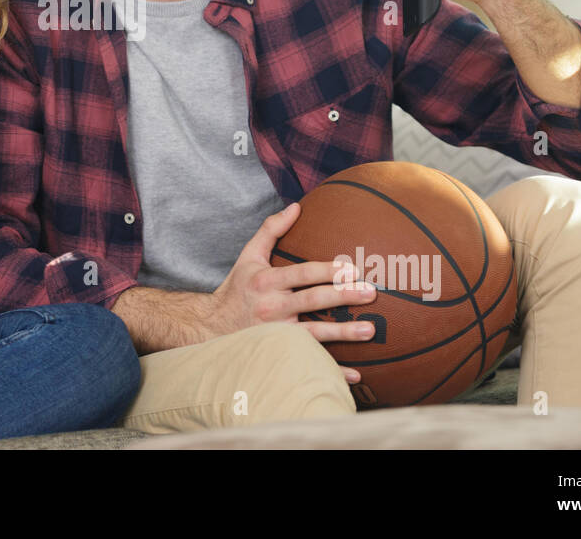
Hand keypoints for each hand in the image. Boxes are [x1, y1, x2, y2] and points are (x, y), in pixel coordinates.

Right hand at [208, 201, 378, 383]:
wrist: (210, 327)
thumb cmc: (236, 288)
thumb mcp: (248, 255)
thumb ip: (271, 229)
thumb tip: (296, 206)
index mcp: (266, 281)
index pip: (301, 273)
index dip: (326, 271)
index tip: (351, 268)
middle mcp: (272, 307)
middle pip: (313, 301)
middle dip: (343, 296)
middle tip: (371, 293)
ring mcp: (276, 333)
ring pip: (315, 333)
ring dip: (344, 333)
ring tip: (370, 330)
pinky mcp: (279, 353)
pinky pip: (309, 361)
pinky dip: (332, 370)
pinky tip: (356, 375)